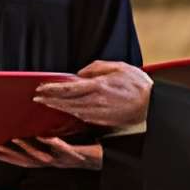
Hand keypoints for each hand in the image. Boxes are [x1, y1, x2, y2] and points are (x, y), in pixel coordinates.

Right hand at [0, 136, 103, 171]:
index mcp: (54, 159)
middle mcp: (58, 162)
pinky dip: (56, 145)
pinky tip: (46, 138)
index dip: (13, 157)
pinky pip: (67, 149)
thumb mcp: (68, 144)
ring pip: (45, 157)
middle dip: (14, 156)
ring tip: (15, 140)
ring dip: (29, 150)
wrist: (110, 157)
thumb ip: (53, 139)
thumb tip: (39, 129)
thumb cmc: (89, 149)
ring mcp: (69, 159)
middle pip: (32, 162)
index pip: (29, 160)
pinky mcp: (81, 154)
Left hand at [33, 61, 152, 130]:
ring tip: (46, 103)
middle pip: (66, 102)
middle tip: (37, 97)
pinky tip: (64, 110)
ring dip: (58, 107)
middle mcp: (96, 102)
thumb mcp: (118, 67)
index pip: (68, 88)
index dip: (52, 89)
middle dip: (50, 99)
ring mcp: (99, 114)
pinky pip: (82, 117)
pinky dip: (70, 113)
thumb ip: (97, 68)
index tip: (41, 88)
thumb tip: (80, 73)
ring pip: (72, 111)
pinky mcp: (103, 121)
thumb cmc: (137, 84)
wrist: (153, 105)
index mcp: (98, 86)